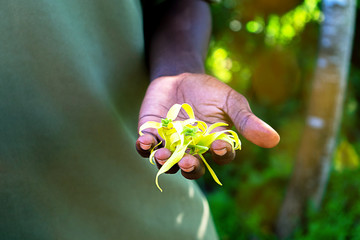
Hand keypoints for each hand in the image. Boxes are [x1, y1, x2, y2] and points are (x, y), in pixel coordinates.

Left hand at [136, 73, 279, 179]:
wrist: (180, 77)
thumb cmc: (209, 91)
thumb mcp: (230, 101)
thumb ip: (246, 120)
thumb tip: (274, 139)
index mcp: (214, 144)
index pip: (220, 155)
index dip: (221, 153)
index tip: (220, 145)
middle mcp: (192, 149)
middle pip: (193, 167)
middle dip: (190, 168)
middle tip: (189, 163)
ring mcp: (170, 144)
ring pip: (168, 161)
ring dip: (164, 161)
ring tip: (162, 155)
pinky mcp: (152, 134)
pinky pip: (147, 146)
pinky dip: (144, 146)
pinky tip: (144, 141)